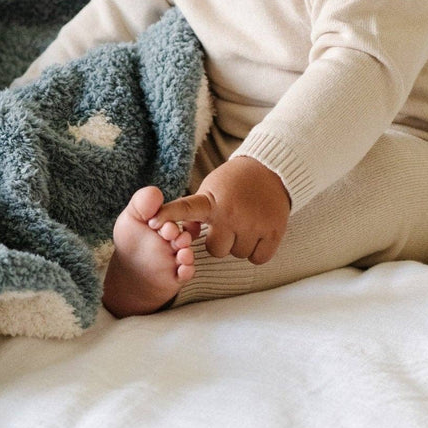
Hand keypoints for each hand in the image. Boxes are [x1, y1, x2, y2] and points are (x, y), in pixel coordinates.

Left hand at [149, 155, 290, 263]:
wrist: (271, 170)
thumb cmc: (234, 182)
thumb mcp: (211, 189)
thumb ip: (198, 209)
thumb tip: (176, 229)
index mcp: (212, 201)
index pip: (187, 209)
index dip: (169, 215)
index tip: (152, 222)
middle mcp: (232, 213)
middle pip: (216, 250)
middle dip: (221, 241)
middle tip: (228, 224)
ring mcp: (255, 224)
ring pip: (239, 254)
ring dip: (241, 244)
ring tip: (246, 223)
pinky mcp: (274, 232)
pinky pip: (258, 258)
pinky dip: (257, 250)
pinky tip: (258, 233)